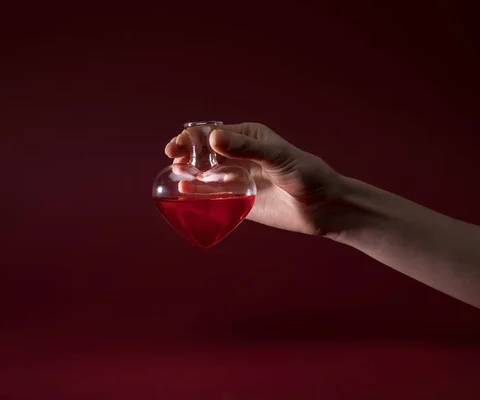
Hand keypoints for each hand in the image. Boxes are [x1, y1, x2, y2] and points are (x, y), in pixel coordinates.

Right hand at [165, 122, 343, 235]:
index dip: (191, 138)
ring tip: (177, 176)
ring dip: (189, 174)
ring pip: (204, 174)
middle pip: (203, 153)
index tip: (177, 146)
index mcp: (246, 138)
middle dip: (186, 154)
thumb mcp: (276, 156)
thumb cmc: (305, 174)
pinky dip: (197, 194)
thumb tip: (213, 139)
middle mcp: (238, 156)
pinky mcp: (237, 200)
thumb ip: (245, 148)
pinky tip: (185, 193)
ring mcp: (236, 178)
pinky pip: (212, 196)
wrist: (323, 206)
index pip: (211, 133)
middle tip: (174, 160)